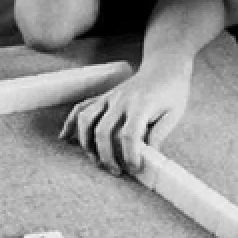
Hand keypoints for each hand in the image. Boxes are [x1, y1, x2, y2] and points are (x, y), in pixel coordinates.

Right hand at [60, 56, 193, 173]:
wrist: (164, 67)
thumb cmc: (171, 91)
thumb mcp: (173, 114)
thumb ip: (158, 135)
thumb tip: (146, 158)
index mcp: (141, 105)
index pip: (129, 134)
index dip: (129, 155)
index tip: (134, 169)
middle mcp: (121, 100)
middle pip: (103, 130)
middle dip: (106, 155)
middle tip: (116, 171)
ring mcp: (109, 97)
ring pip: (86, 118)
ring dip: (86, 142)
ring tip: (95, 160)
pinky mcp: (104, 97)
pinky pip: (82, 108)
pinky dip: (70, 122)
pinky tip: (65, 137)